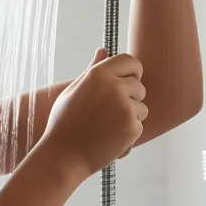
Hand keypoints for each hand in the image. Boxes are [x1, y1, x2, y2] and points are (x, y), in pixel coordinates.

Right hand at [41, 48, 147, 177]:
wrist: (63, 155)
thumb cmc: (64, 122)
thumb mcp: (73, 91)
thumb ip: (92, 70)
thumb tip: (102, 50)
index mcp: (97, 74)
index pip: (130, 61)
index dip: (132, 71)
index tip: (128, 80)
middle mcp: (113, 87)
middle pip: (139, 85)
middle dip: (130, 97)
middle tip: (110, 111)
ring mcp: (124, 107)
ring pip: (142, 107)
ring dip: (130, 116)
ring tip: (106, 126)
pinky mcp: (132, 127)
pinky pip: (139, 125)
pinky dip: (128, 133)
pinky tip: (109, 138)